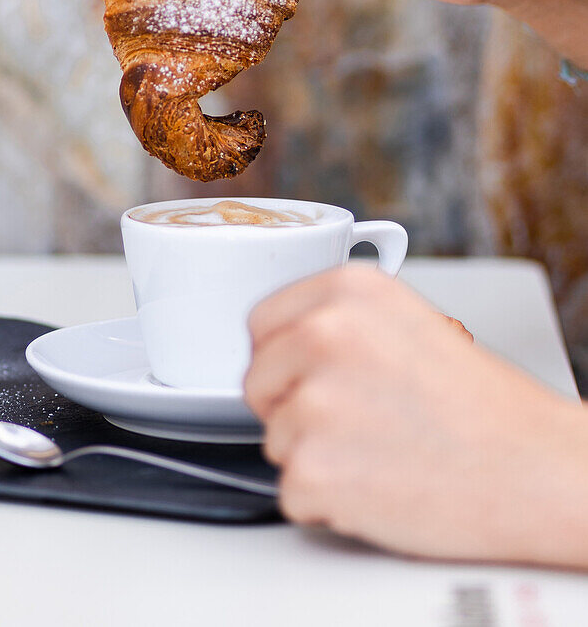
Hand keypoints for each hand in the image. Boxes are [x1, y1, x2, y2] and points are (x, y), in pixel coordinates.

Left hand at [244, 266, 587, 565]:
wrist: (534, 468)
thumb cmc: (481, 405)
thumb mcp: (408, 321)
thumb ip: (340, 321)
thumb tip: (289, 340)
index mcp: (346, 290)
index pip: (261, 324)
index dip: (284, 359)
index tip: (310, 377)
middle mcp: (323, 334)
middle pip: (257, 382)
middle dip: (291, 407)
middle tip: (356, 422)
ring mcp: (314, 402)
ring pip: (273, 439)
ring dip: (314, 455)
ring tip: (379, 450)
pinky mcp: (314, 469)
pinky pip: (290, 492)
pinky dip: (325, 501)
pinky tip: (377, 483)